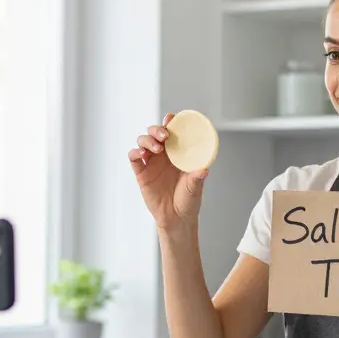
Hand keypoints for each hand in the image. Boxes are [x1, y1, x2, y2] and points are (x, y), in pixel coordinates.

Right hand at [128, 112, 208, 231]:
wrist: (177, 218)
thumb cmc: (188, 200)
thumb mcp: (195, 187)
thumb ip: (198, 178)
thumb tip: (204, 170)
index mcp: (178, 153)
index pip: (172, 132)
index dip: (170, 122)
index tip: (172, 118)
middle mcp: (163, 155)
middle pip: (155, 133)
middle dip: (157, 129)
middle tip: (164, 135)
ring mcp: (151, 163)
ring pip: (143, 142)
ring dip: (147, 140)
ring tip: (156, 148)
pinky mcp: (141, 173)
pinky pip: (134, 158)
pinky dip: (135, 152)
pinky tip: (142, 155)